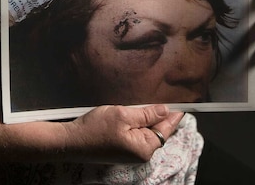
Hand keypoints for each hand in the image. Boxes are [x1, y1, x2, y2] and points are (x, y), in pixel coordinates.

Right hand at [63, 104, 184, 163]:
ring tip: (150, 104)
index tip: (183, 107)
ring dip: (147, 119)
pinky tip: (135, 114)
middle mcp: (140, 154)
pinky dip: (137, 124)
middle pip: (157, 131)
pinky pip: (136, 135)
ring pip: (146, 132)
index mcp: (144, 148)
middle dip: (160, 116)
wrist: (71, 141)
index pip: (165, 129)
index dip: (174, 116)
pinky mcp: (122, 150)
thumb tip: (165, 110)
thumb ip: (146, 113)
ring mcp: (130, 153)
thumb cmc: (95, 129)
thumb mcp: (123, 115)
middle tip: (166, 100)